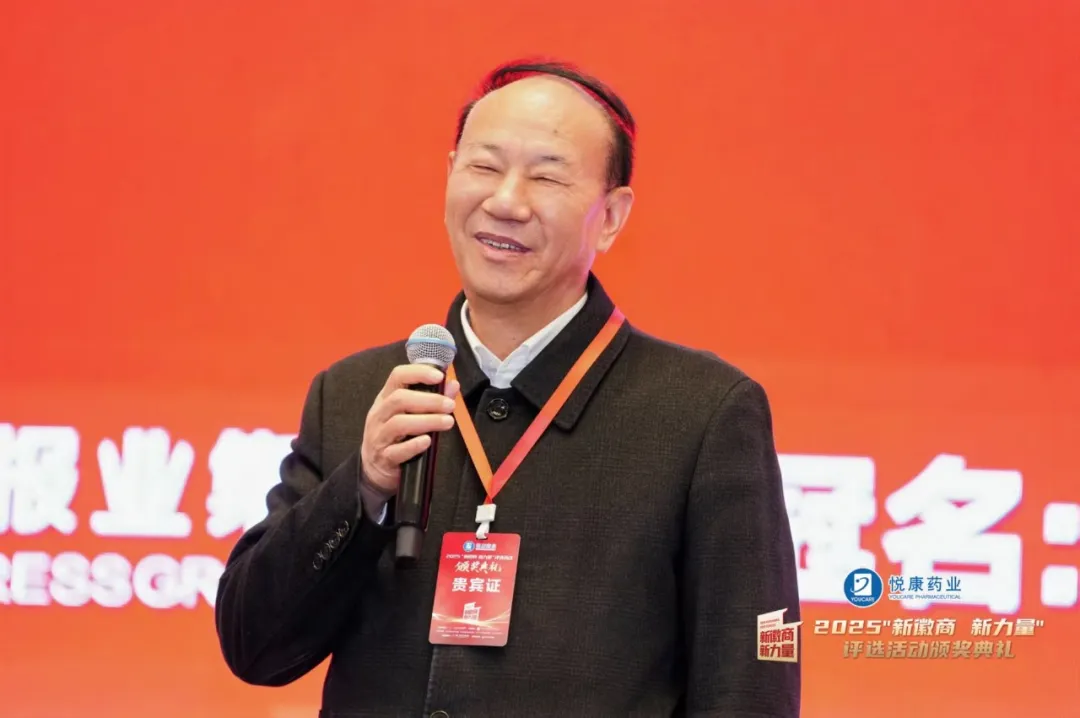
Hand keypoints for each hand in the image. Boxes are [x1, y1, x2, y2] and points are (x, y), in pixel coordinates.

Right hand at [360, 364, 459, 494]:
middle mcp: (379, 414)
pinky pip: (397, 451)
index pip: (398, 376)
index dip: (419, 373)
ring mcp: (379, 436)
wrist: (374, 468)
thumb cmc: (395, 436)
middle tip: (450, 406)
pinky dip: (414, 445)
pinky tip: (428, 441)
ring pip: (399, 424)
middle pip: (399, 399)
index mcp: (386, 398)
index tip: (439, 376)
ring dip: (427, 421)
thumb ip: (433, 399)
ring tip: (448, 422)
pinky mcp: (384, 458)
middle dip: (429, 400)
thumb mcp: (410, 414)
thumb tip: (453, 385)